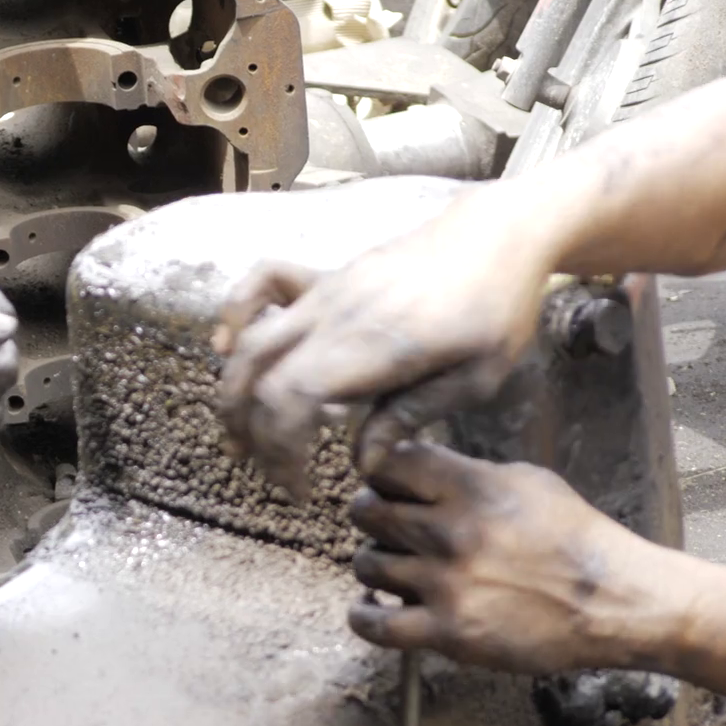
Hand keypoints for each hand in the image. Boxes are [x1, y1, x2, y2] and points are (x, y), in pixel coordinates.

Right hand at [213, 196, 547, 497]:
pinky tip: (226, 344)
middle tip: (269, 474)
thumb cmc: (497, 310)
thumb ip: (409, 418)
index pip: (287, 401)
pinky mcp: (324, 276)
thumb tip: (361, 464)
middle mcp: (332, 317)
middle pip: (256, 377)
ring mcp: (323, 292)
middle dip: (249, 434)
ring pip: (248, 341)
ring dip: (232, 391)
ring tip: (240, 435)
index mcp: (369, 348)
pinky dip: (234, 315)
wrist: (499, 234)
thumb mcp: (473, 379)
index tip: (300, 491)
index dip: (279, 454)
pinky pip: (260, 285)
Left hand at [345, 443, 672, 673]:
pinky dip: (363, 616)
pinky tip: (374, 608)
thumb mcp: (528, 482)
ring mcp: (446, 584)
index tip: (388, 484)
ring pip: (366, 564)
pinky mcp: (448, 632)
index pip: (388, 462)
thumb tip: (421, 468)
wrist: (614, 601)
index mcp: (471, 487)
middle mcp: (451, 531)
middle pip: (367, 511)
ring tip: (394, 568)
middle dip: (373, 515)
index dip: (380, 471)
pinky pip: (373, 625)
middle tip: (389, 527)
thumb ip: (470, 474)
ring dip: (374, 565)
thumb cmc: (575, 537)